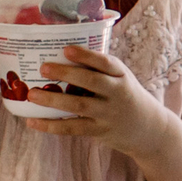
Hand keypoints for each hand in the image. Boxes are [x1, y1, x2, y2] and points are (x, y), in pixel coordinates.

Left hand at [21, 40, 169, 152]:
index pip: (105, 62)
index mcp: (121, 75)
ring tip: (32, 94)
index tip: (66, 49)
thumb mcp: (121, 79)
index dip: (86, 55)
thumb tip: (60, 54)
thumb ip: (99, 69)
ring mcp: (108, 114)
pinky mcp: (100, 131)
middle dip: (66, 73)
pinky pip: (72, 128)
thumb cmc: (126, 96)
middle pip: (92, 81)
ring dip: (53, 101)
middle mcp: (117, 93)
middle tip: (43, 68)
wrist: (150, 129)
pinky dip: (51, 125)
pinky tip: (33, 122)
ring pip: (79, 106)